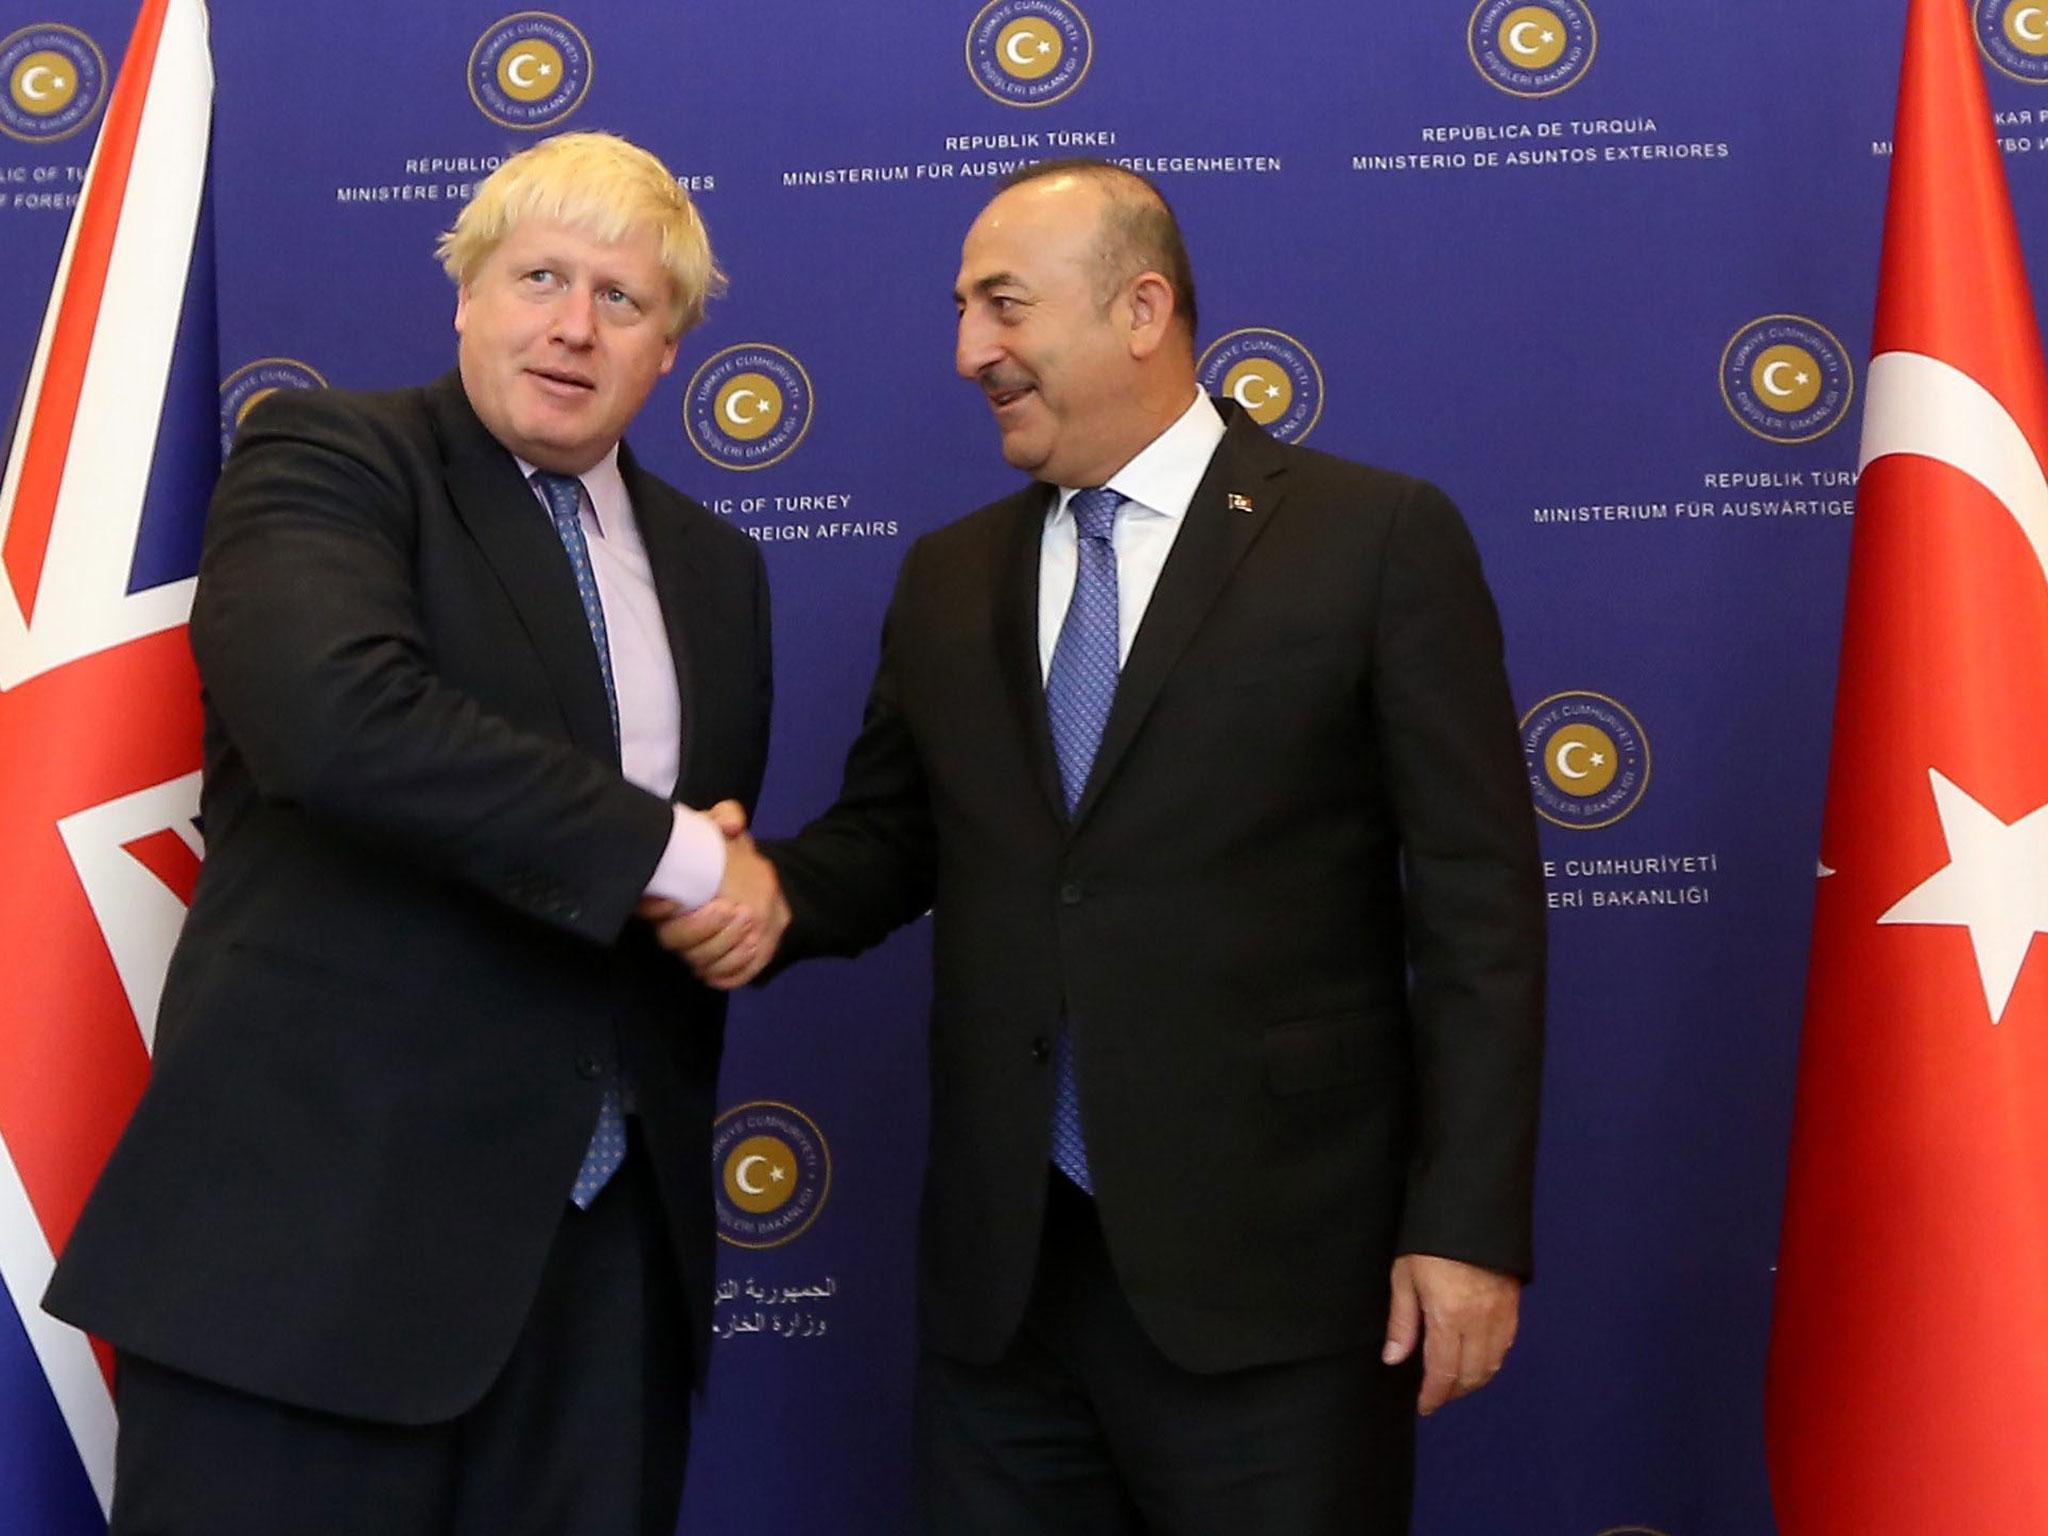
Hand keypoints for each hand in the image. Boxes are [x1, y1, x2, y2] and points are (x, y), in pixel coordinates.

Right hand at [642, 800, 788, 987]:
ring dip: (724, 946)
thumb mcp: (726, 828)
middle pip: (674, 940)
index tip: (673, 900)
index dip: (654, 908)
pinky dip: (734, 967)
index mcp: (666, 895)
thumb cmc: (730, 855)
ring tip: (748, 920)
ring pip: (698, 961)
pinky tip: (751, 946)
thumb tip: (730, 823)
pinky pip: (719, 977)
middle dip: (701, 928)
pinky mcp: (718, 965)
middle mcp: (675, 926)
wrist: (760, 884)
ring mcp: (696, 949)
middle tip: (731, 908)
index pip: (645, 908)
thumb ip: (726, 817)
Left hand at [1381, 1253, 1519, 1415]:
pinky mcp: (1513, 1304)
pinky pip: (1506, 1345)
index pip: (1444, 1373)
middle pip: (1471, 1375)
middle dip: (1453, 1391)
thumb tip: (1394, 1359)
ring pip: (1493, 1365)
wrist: (1471, 1208)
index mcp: (1449, 1317)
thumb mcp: (1404, 1277)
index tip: (1424, 1406)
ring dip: (1474, 1379)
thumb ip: (1402, 1322)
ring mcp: (1501, 1314)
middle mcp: (1480, 1322)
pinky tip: (1478, 1359)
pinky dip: (1492, 1360)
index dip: (1434, 1395)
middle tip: (1436, 1395)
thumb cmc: (1431, 1240)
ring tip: (1454, 1381)